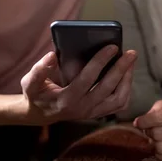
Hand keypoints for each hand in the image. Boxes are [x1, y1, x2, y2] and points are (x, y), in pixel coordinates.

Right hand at [19, 45, 135, 125]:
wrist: (40, 113)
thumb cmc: (36, 94)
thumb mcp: (30, 82)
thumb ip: (39, 70)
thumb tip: (52, 55)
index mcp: (66, 100)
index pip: (87, 79)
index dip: (100, 61)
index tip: (113, 46)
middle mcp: (82, 109)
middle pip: (108, 89)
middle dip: (121, 69)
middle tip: (131, 53)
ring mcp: (92, 113)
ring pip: (118, 100)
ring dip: (127, 80)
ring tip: (130, 62)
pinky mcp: (98, 113)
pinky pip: (119, 104)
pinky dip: (126, 89)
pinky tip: (126, 74)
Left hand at [134, 100, 161, 160]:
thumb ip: (159, 108)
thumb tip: (141, 121)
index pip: (159, 117)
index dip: (144, 121)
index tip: (138, 123)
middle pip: (157, 134)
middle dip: (149, 133)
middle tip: (151, 131)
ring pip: (160, 148)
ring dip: (155, 145)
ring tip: (159, 140)